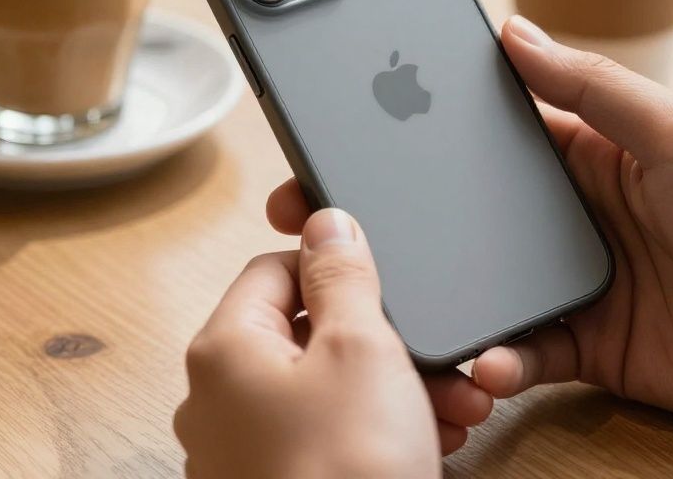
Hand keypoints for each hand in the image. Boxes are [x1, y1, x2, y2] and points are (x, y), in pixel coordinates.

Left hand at [175, 209, 490, 478]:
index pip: (275, 268)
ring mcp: (241, 455)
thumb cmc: (347, 470)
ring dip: (395, 392)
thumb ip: (342, 273)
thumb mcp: (361, 345)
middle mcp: (217, 401)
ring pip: (326, 394)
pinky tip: (430, 447)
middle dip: (386, 343)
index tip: (389, 285)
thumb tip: (325, 219)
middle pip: (308, 337)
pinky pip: (327, 442)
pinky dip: (376, 436)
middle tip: (440, 360)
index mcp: (225, 348)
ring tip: (454, 410)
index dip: (338, 270)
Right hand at [266, 16, 672, 426]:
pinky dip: (493, 358)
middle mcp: (570, 214)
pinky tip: (486, 359)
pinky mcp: (585, 347)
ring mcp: (573, 282)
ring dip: (438, 294)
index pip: (488, 134)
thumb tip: (513, 31)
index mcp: (589, 151)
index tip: (355, 125)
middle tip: (319, 212)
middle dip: (397, 216)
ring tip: (396, 302)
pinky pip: (517, 351)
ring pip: (478, 285)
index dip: (420, 128)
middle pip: (462, 212)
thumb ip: (593, 87)